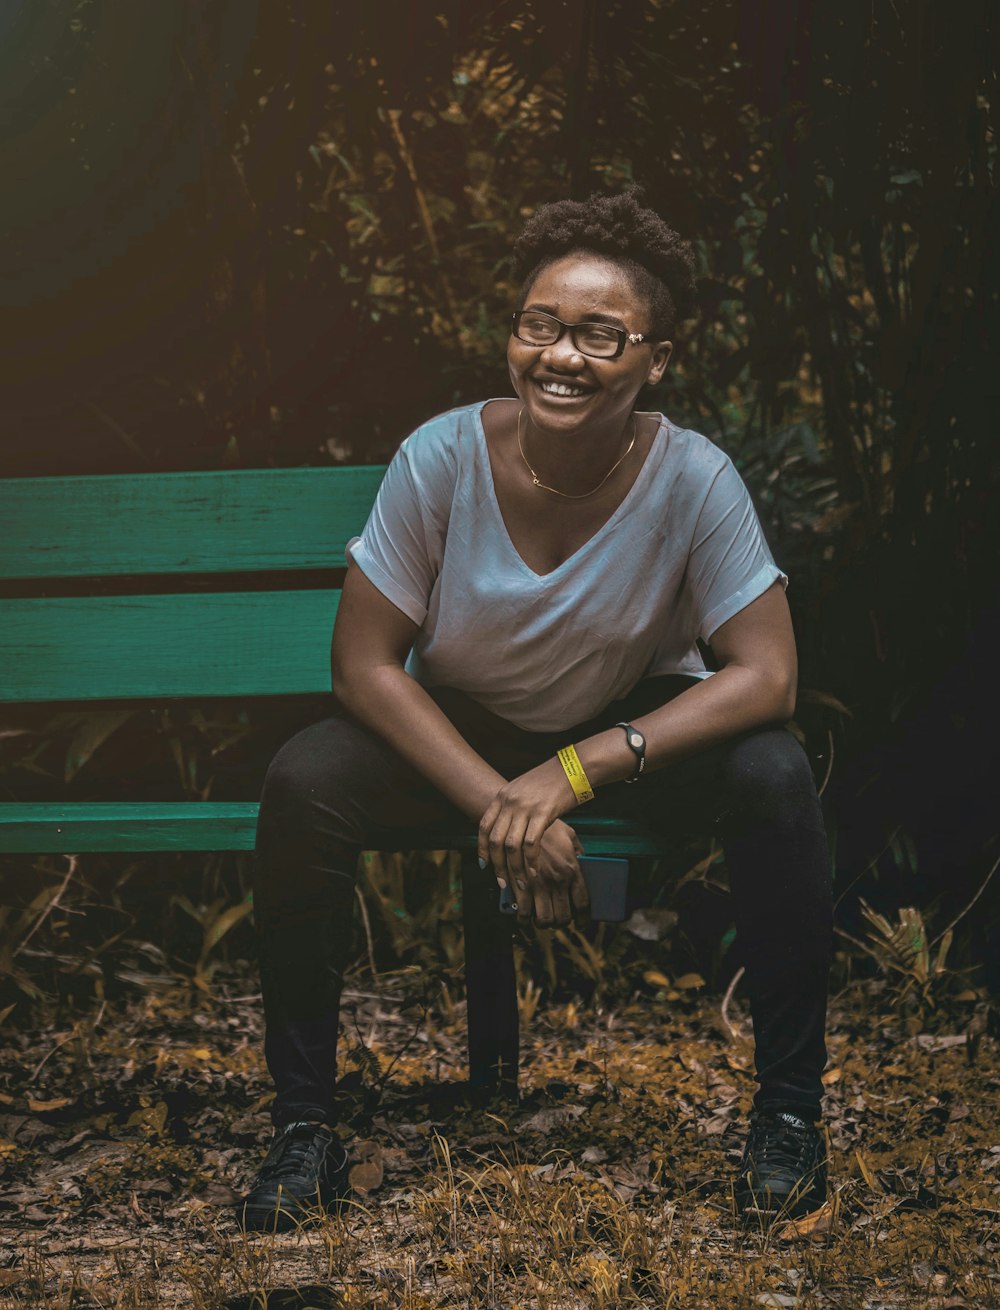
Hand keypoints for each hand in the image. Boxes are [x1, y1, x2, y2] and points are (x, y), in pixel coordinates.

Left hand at [477, 759, 588, 926]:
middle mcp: (510, 802)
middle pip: (495, 840)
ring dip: (514, 869)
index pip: (484, 826)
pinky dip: (531, 861)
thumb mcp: (524, 789)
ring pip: (511, 846)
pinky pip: (531, 844)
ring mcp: (525, 807)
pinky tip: (535, 872)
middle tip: (502, 882)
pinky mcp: (543, 813)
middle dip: (497, 866)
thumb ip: (512, 806)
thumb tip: (507, 828)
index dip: (482, 848)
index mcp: (503, 795)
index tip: (484, 865)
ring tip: (520, 884)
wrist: (573, 767)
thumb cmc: (551, 780)